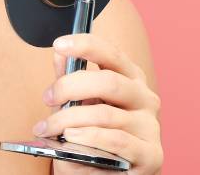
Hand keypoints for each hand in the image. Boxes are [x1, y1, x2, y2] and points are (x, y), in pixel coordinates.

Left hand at [35, 33, 162, 174]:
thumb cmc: (93, 141)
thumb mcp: (78, 109)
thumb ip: (71, 83)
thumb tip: (59, 54)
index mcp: (131, 80)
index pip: (112, 54)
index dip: (86, 45)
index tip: (60, 44)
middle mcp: (145, 99)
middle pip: (108, 82)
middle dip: (70, 87)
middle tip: (48, 97)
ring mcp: (150, 127)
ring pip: (106, 114)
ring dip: (69, 120)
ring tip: (48, 128)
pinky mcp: (151, 154)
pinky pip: (116, 140)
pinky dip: (89, 138)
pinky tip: (71, 138)